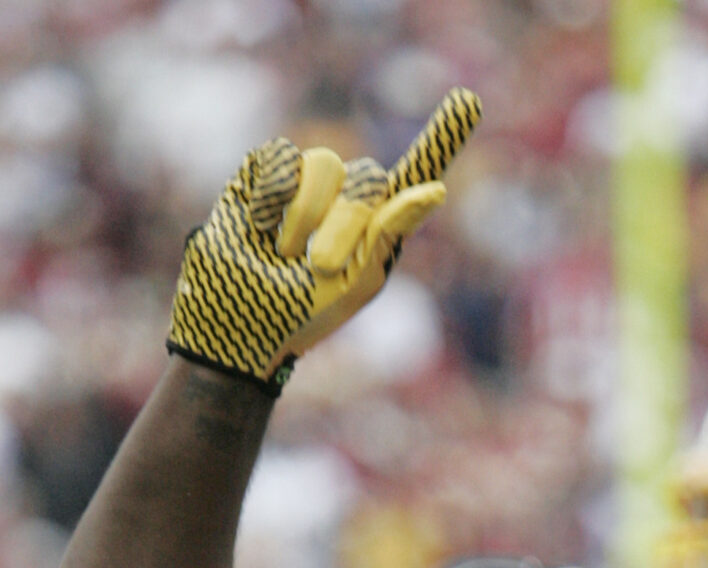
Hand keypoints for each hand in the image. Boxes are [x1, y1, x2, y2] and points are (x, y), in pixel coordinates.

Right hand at [167, 89, 481, 390]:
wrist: (236, 327)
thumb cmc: (300, 317)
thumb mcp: (356, 284)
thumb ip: (391, 233)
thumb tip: (437, 189)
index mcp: (376, 229)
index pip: (413, 176)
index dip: (441, 138)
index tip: (470, 100)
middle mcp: (346, 199)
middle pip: (367, 177)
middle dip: (345, 225)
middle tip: (319, 267)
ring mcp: (305, 182)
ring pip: (323, 162)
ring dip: (304, 216)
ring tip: (284, 256)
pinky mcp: (264, 172)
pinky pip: (279, 157)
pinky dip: (269, 199)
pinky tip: (258, 229)